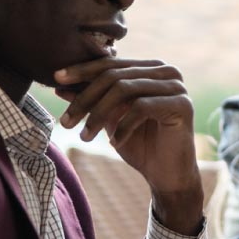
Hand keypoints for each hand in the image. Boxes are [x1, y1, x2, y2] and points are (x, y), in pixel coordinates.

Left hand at [54, 58, 202, 232]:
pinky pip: (141, 107)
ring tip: (85, 137)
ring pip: (125, 89)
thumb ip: (90, 99)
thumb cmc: (139, 145)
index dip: (82, 70)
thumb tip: (59, 85)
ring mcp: (177, 87)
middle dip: (86, 98)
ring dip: (98, 114)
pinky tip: (114, 143)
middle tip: (65, 121)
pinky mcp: (183, 105)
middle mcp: (166, 71)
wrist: (167, 175)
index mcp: (150, 68)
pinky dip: (122, 126)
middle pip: (115, 76)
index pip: (111, 63)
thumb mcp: (108, 119)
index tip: (56, 79)